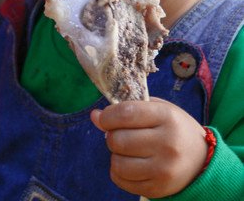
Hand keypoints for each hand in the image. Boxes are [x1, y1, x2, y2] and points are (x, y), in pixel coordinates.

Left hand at [90, 98, 207, 198]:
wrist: (202, 160)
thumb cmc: (174, 128)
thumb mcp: (158, 109)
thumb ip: (127, 108)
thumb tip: (95, 116)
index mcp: (167, 117)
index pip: (126, 113)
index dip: (107, 115)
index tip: (103, 118)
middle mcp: (167, 143)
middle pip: (118, 139)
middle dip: (111, 135)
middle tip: (119, 134)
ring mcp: (164, 169)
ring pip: (117, 162)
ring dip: (115, 154)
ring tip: (126, 150)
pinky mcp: (158, 188)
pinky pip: (121, 180)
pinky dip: (118, 171)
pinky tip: (130, 163)